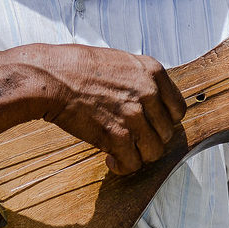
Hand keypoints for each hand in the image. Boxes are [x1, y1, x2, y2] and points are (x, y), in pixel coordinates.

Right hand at [20, 44, 186, 174]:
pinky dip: (122, 166)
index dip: (166, 121)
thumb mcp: (120, 61)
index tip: (153, 126)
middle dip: (149, 139)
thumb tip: (149, 99)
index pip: (178, 108)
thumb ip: (139, 80)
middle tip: (132, 140)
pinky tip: (110, 159)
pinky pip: (132, 163)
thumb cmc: (76, 67)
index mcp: (152, 71)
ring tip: (122, 151)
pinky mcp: (117, 136)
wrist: (50, 78)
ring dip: (138, 155)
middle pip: (166, 132)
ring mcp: (134, 115)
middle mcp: (148, 93)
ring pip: (153, 151)